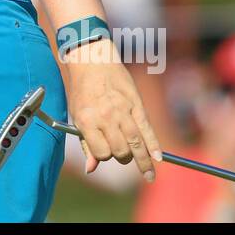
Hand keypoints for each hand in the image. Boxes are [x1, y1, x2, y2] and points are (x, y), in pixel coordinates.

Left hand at [62, 39, 162, 182]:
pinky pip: (147, 129)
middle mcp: (105, 117)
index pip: (101, 152)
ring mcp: (122, 110)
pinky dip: (154, 144)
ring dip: (143, 161)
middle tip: (123, 154)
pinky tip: (158, 158)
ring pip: (135, 143)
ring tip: (148, 174)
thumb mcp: (77, 115)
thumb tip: (90, 170)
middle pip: (120, 150)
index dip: (103, 156)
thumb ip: (85, 143)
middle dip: (122, 157)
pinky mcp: (136, 104)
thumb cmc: (82, 90)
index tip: (104, 151)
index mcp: (87, 120)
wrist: (93, 60)